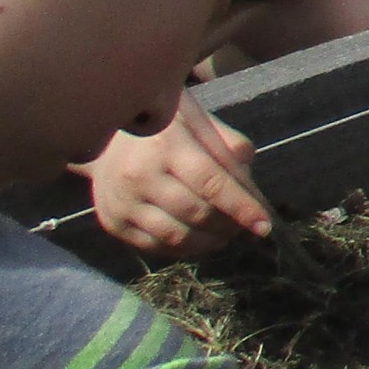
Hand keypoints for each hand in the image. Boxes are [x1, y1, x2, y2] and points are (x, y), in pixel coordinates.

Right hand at [76, 93, 272, 256]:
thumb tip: (251, 186)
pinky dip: (185, 248)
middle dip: (229, 224)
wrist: (103, 136)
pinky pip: (156, 246)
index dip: (241, 207)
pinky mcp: (113, 222)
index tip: (265, 225)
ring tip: (227, 234)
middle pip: (196, 213)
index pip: (211, 183)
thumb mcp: (197, 120)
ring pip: (177, 236)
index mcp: (166, 144)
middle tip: (247, 226)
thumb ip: (228, 147)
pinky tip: (201, 238)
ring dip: (210, 241)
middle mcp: (140, 175)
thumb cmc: (162, 126)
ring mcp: (123, 202)